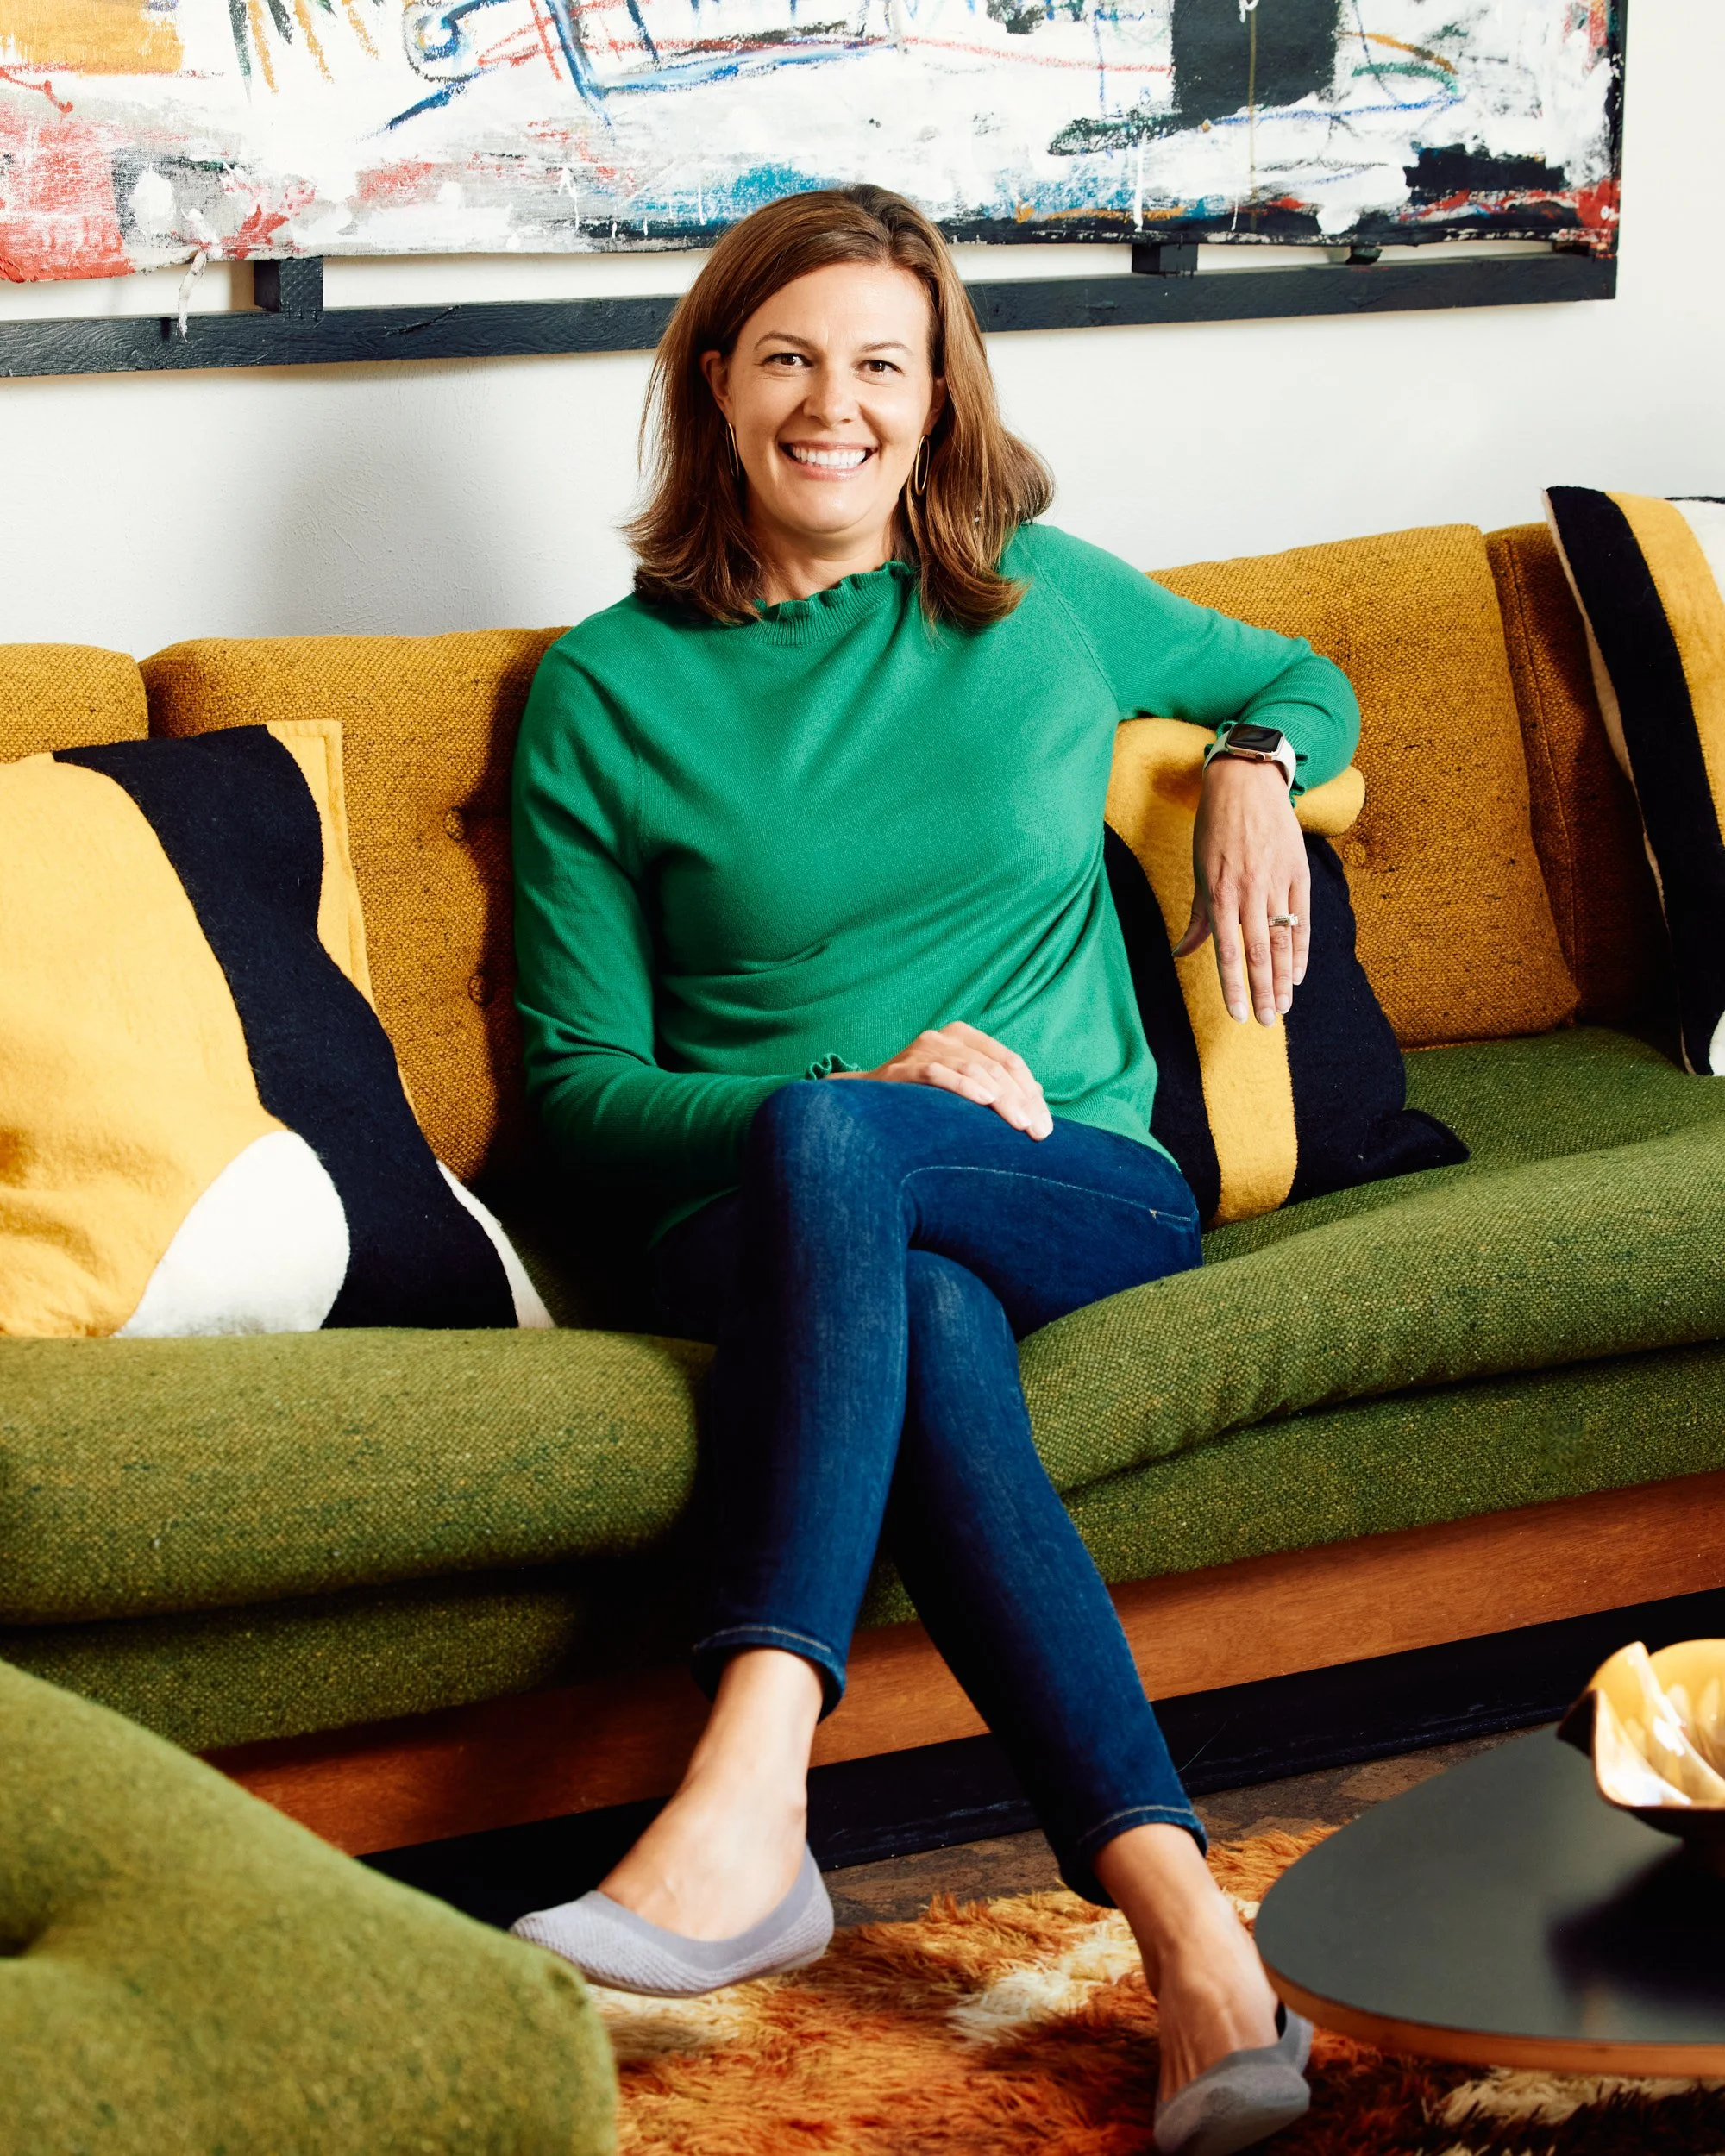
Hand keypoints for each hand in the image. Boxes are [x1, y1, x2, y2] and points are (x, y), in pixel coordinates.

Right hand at [830, 1020, 1052, 1137]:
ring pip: (974, 1070)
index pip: (1010, 1061)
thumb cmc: (921, 1102)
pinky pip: (939, 1074)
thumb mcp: (962, 1089)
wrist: (864, 1107)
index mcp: (964, 1037)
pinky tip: (984, 1102)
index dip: (1031, 1093)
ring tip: (1020, 1125)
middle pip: (997, 1067)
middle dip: (1022, 1101)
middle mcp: (944, 1037)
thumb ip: (996, 1088)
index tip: (1046, 1127)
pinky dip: (964, 1087)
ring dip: (1003, 1100)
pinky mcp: (903, 1069)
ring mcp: (923, 1050)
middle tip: (1038, 1134)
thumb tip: (1039, 1099)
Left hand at [1173, 756, 1310, 1025]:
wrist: (1245, 784)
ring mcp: (1277, 883)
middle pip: (1259, 953)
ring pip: (1283, 940)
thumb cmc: (1215, 829)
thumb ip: (1197, 917)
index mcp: (1220, 894)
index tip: (1238, 1015)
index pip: (1228, 952)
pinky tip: (1297, 973)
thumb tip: (1183, 953)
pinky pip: (1302, 918)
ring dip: (1284, 978)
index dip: (1234, 987)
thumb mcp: (1199, 871)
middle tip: (1269, 1022)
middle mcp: (1250, 892)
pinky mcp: (1297, 872)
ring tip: (1284, 1006)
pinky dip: (1301, 948)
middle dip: (1263, 992)